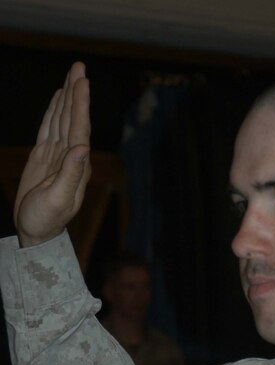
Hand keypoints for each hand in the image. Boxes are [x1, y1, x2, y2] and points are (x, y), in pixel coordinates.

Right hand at [14, 62, 90, 246]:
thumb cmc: (46, 220)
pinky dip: (54, 111)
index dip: (80, 105)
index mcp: (77, 165)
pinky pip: (50, 128)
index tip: (82, 82)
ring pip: (62, 119)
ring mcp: (57, 156)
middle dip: (76, 92)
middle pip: (73, 119)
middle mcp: (71, 158)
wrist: (35, 232)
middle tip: (79, 66)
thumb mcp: (57, 199)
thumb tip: (83, 149)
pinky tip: (59, 98)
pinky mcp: (44, 158)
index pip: (79, 129)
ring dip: (67, 97)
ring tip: (72, 74)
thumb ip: (70, 174)